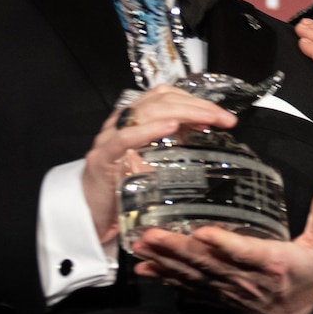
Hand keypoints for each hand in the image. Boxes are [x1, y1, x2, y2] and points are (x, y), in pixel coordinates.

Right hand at [81, 85, 235, 243]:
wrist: (88, 216)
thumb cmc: (120, 189)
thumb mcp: (150, 164)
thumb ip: (168, 148)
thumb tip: (205, 136)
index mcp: (132, 121)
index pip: (164, 97)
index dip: (194, 100)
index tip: (221, 115)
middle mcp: (119, 123)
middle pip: (159, 101)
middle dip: (196, 106)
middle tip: (224, 118)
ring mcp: (109, 138)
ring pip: (146, 112)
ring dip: (182, 112)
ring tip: (207, 119)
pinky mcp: (103, 159)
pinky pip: (124, 138)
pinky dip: (148, 130)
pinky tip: (170, 127)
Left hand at [133, 185, 312, 313]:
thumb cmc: (306, 276)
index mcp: (271, 263)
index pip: (244, 252)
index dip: (223, 244)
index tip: (202, 232)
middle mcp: (244, 278)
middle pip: (207, 263)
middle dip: (177, 249)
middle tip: (151, 235)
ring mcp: (227, 289)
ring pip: (192, 274)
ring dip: (164, 262)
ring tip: (140, 247)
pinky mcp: (216, 294)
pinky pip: (187, 287)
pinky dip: (164, 279)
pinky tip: (143, 270)